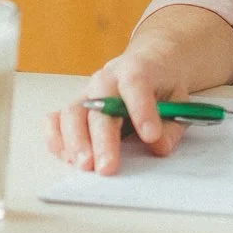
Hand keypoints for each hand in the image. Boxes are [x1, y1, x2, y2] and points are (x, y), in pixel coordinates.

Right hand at [45, 44, 199, 175]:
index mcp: (136, 70)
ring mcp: (86, 93)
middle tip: (108, 167)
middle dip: (102, 139)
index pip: (136, 85)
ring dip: (76, 142)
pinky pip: (55, 120)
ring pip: (72, 113)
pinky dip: (56, 139)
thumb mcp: (178, 100)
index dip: (142, 110)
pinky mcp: (73, 106)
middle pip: (99, 106)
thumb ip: (171, 124)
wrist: (145, 65)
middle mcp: (106, 80)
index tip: (151, 136)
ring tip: (85, 166)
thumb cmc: (160, 85)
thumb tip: (159, 145)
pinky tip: (67, 157)